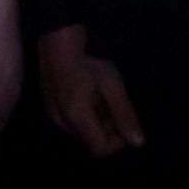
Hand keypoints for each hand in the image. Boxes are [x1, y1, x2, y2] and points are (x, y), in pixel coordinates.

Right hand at [38, 24, 143, 157]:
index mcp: (76, 118)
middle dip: (107, 129)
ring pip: (81, 132)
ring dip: (96, 122)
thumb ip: (124, 115)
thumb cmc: (89, 60)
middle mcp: (61, 122)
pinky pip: (71, 122)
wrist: (59, 39)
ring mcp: (53, 115)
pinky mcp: (50, 107)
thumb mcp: (112, 85)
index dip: (116, 142)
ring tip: (101, 95)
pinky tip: (88, 94)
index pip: (100, 149)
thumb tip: (138, 143)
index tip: (124, 120)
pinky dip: (84, 115)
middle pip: (90, 142)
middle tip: (113, 104)